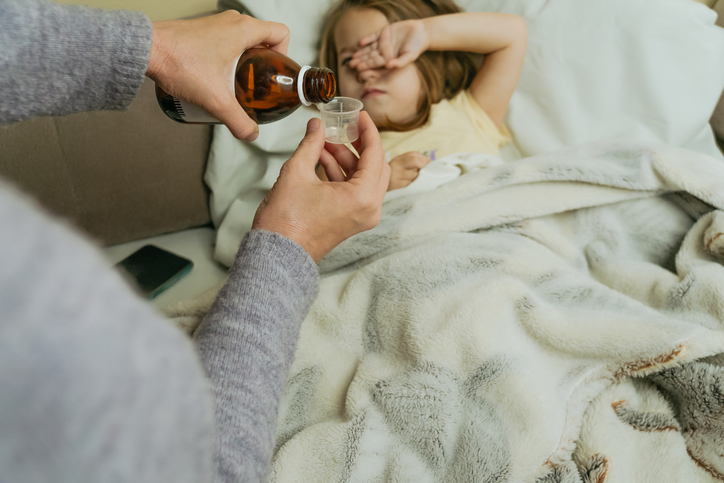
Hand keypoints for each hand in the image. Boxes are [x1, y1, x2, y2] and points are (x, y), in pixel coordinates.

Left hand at [146, 11, 289, 140]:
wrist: (146, 50)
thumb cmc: (178, 62)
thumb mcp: (215, 99)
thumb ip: (238, 120)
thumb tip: (250, 133)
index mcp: (244, 30)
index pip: (282, 34)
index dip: (284, 56)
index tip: (274, 75)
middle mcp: (233, 21)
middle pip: (265, 40)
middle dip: (265, 64)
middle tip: (257, 86)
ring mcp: (217, 23)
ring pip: (245, 40)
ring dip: (246, 62)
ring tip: (236, 85)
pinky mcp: (204, 30)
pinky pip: (228, 41)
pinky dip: (230, 57)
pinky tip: (217, 78)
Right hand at [252, 112, 389, 262]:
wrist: (278, 255)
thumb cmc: (286, 222)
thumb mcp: (297, 172)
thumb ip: (311, 144)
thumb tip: (316, 125)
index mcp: (363, 197)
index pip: (375, 154)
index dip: (367, 130)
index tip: (358, 115)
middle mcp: (369, 209)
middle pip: (375, 166)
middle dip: (357, 144)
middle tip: (342, 128)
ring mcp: (362, 217)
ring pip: (364, 177)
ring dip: (346, 158)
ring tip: (322, 143)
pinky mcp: (351, 220)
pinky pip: (354, 190)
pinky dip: (341, 173)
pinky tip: (320, 159)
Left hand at [349, 19, 428, 70]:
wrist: (421, 32)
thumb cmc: (417, 46)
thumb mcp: (410, 56)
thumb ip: (400, 62)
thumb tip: (390, 66)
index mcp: (389, 58)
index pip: (375, 63)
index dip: (366, 65)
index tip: (357, 69)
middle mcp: (385, 51)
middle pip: (370, 56)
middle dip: (360, 61)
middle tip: (350, 65)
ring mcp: (384, 41)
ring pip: (369, 48)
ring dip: (361, 52)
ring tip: (353, 56)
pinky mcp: (385, 32)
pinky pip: (374, 36)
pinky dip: (368, 39)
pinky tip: (361, 42)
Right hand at [387, 152, 429, 190]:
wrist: (380, 191)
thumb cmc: (396, 182)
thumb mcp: (401, 170)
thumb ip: (413, 165)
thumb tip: (432, 165)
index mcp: (398, 159)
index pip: (414, 154)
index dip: (425, 159)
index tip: (432, 166)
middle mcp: (395, 164)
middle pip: (414, 160)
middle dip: (426, 166)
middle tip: (431, 173)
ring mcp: (394, 175)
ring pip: (414, 174)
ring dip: (423, 178)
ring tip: (425, 182)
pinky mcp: (395, 185)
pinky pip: (411, 185)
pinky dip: (417, 186)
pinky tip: (418, 188)